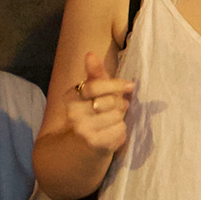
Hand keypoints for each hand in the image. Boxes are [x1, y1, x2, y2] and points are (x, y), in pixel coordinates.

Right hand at [59, 40, 133, 157]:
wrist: (84, 145)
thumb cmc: (95, 112)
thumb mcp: (95, 90)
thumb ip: (95, 73)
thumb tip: (90, 54)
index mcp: (70, 97)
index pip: (94, 86)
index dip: (115, 85)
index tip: (130, 86)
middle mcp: (72, 113)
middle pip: (109, 102)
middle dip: (119, 104)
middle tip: (116, 109)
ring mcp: (81, 129)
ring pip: (116, 116)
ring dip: (120, 119)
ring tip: (112, 122)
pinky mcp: (93, 142)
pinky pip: (120, 131)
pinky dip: (121, 132)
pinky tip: (112, 133)